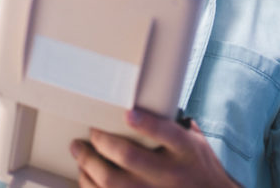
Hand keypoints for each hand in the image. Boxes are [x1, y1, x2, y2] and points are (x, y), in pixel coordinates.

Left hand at [70, 109, 237, 187]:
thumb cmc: (200, 168)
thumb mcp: (196, 142)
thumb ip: (174, 125)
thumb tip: (149, 100)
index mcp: (186, 151)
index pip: (167, 134)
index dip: (146, 123)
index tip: (128, 112)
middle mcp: (170, 174)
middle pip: (129, 157)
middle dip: (103, 142)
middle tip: (91, 132)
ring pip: (112, 182)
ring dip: (89, 165)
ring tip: (79, 151)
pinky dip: (90, 185)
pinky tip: (85, 175)